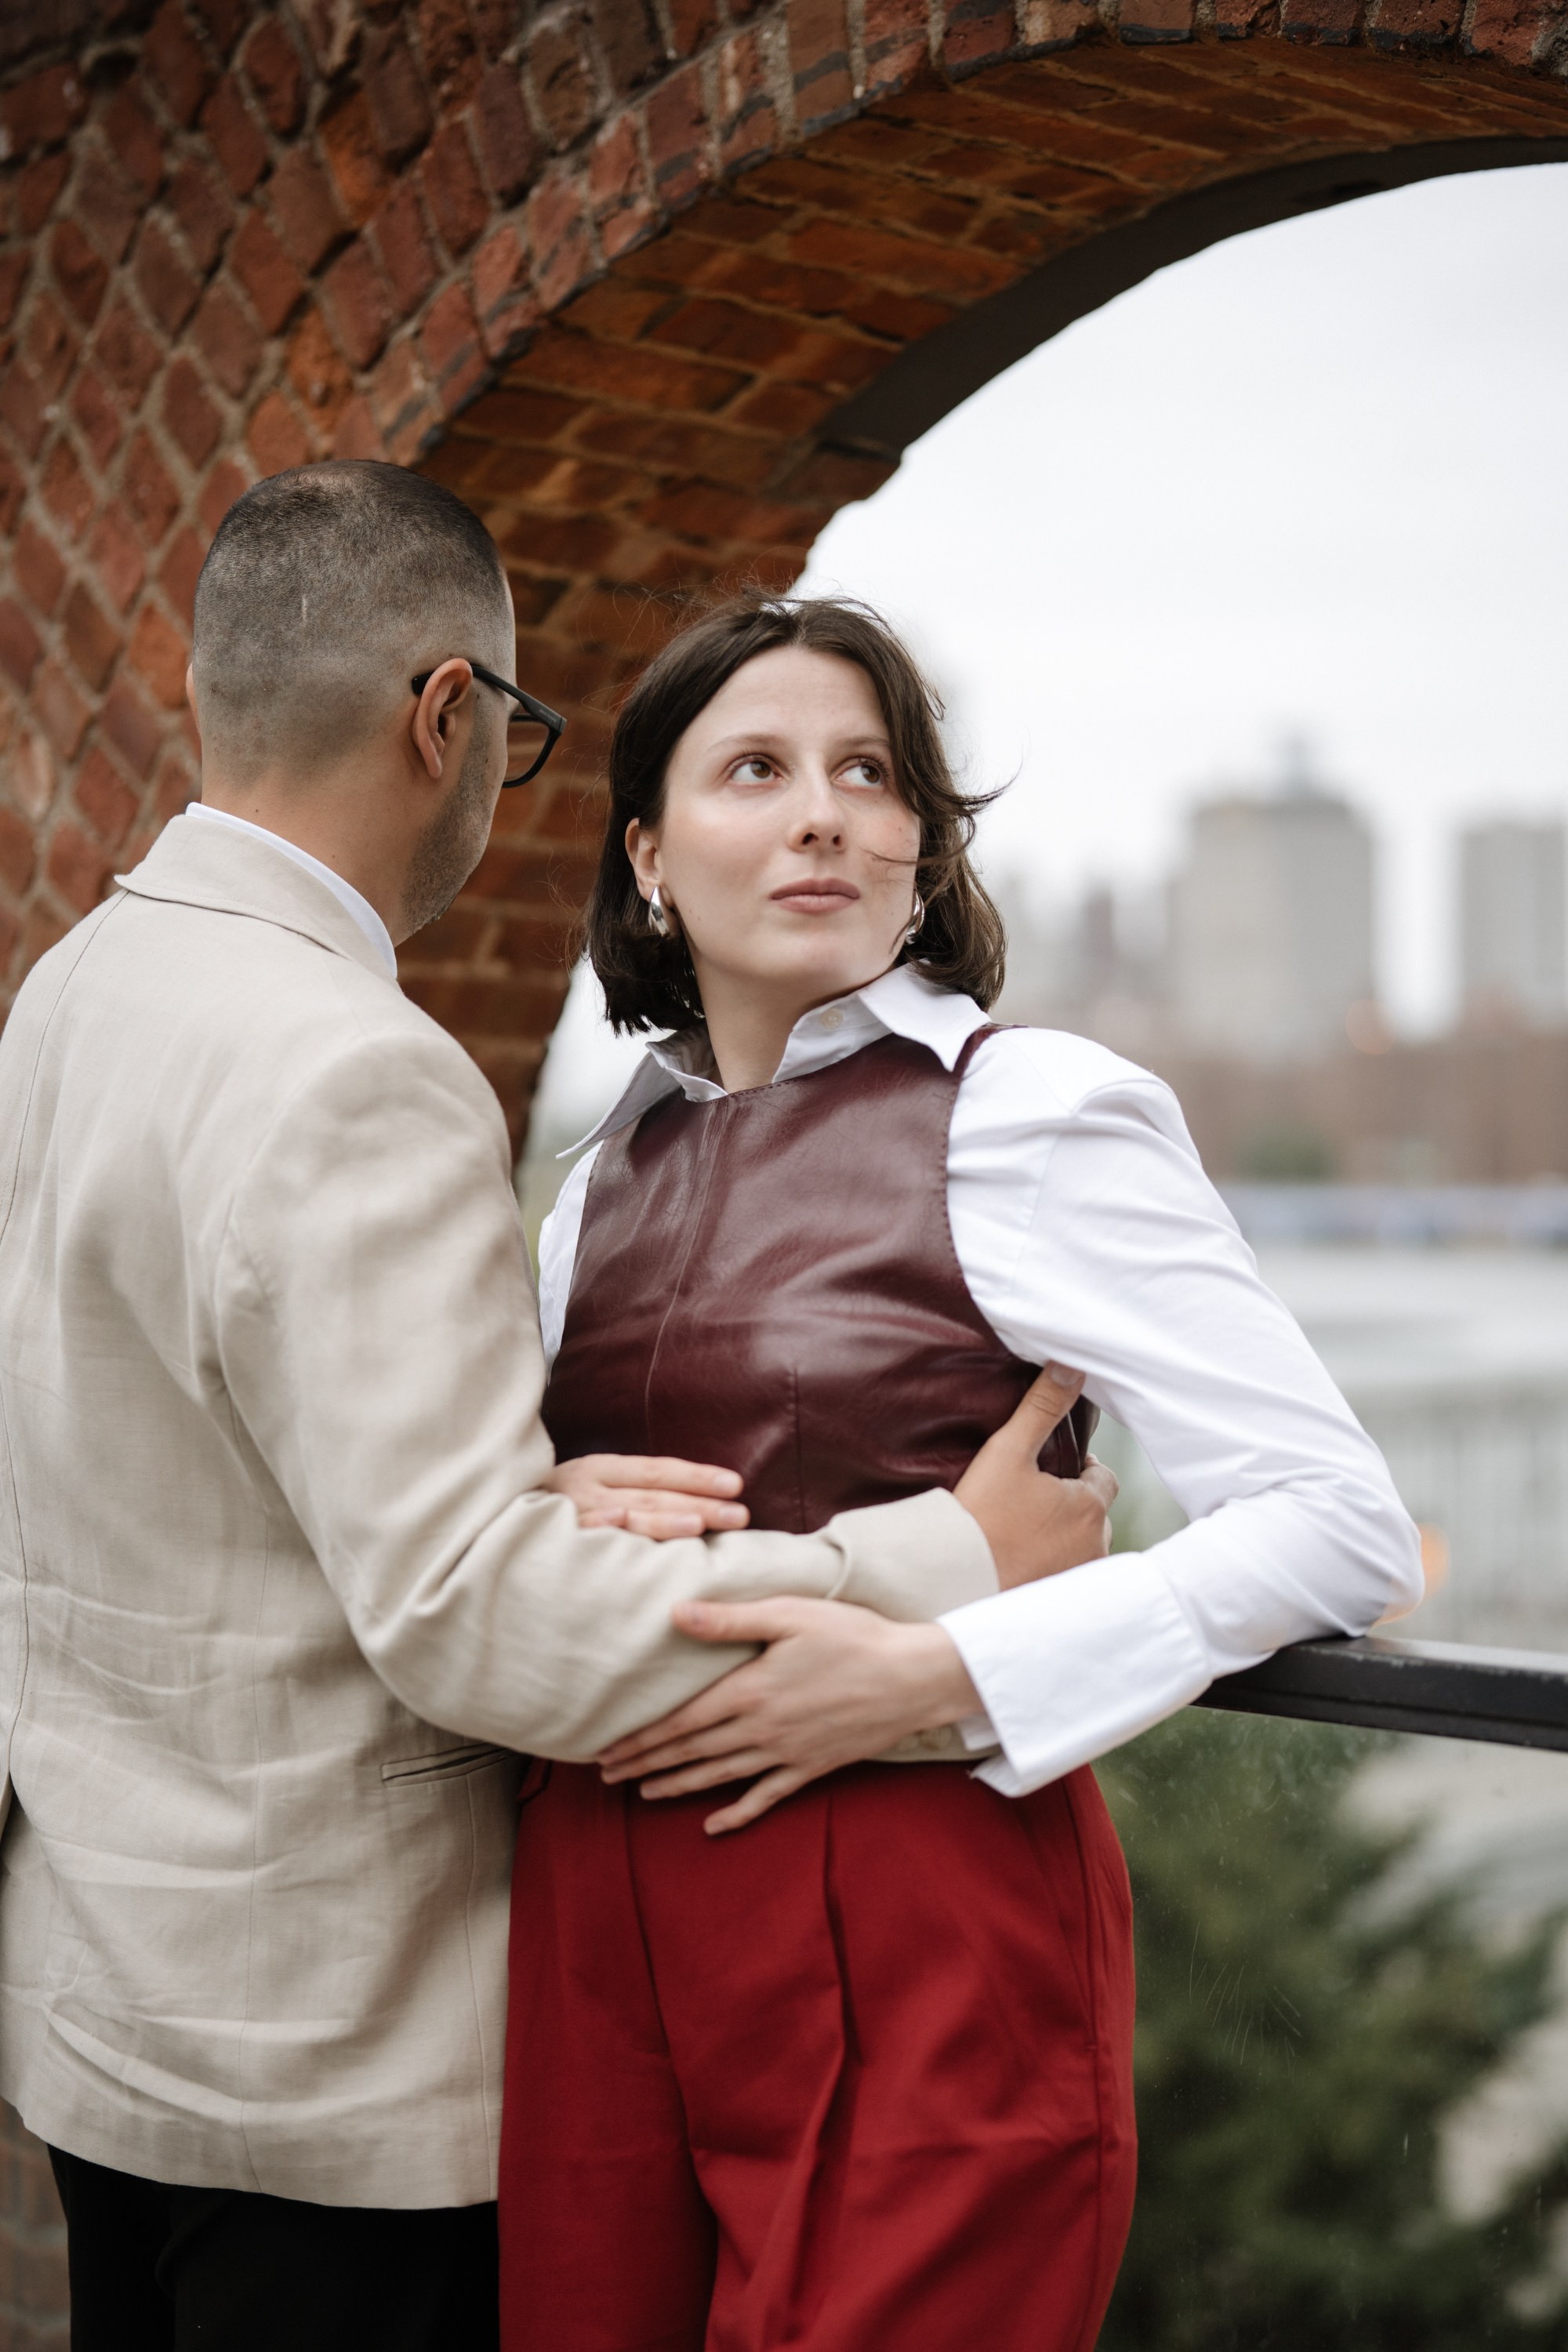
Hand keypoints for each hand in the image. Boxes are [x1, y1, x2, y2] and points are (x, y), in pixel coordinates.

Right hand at [540, 1454, 748, 1539]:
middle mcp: (585, 1485)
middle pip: (651, 1492)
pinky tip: (620, 1523)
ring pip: (623, 1514)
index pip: (657, 1470)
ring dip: (662, 1519)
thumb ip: (632, 1494)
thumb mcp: (591, 1490)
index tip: (736, 1484)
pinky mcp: (550, 1537)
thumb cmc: (554, 1510)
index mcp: (599, 1468)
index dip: (697, 1476)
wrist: (488, 1523)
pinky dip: (601, 1527)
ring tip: (698, 1525)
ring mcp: (568, 1511)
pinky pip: (581, 1534)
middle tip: (740, 1513)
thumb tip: (693, 1507)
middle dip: (698, 1502)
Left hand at [597, 1597, 977, 1833]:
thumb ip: (729, 1619)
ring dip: (677, 1786)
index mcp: (749, 1691)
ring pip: (719, 1776)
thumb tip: (674, 1614)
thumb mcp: (789, 1615)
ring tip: (643, 1793)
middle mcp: (760, 1729)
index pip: (680, 1720)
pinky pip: (765, 1798)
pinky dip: (736, 1814)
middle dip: (645, 1764)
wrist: (913, 1677)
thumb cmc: (852, 1636)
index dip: (640, 1738)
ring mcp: (786, 1754)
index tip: (605, 1750)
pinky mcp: (811, 1768)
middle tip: (607, 1776)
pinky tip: (712, 1826)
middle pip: (690, 1751)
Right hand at [953, 1364, 1117, 1590]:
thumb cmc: (981, 1514)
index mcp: (1089, 1505)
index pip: (1103, 1476)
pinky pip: (1067, 1571)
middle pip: (1095, 1511)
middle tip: (1032, 1496)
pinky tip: (1023, 1555)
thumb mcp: (1008, 1450)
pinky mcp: (1059, 1596)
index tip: (1048, 1468)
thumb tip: (1070, 1365)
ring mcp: (1079, 1574)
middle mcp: (1095, 1543)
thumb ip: (1042, 1406)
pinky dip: (1053, 1561)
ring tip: (1026, 1526)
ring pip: (1084, 1543)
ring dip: (1065, 1534)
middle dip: (1073, 1501)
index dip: (1079, 1467)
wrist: (954, 1577)